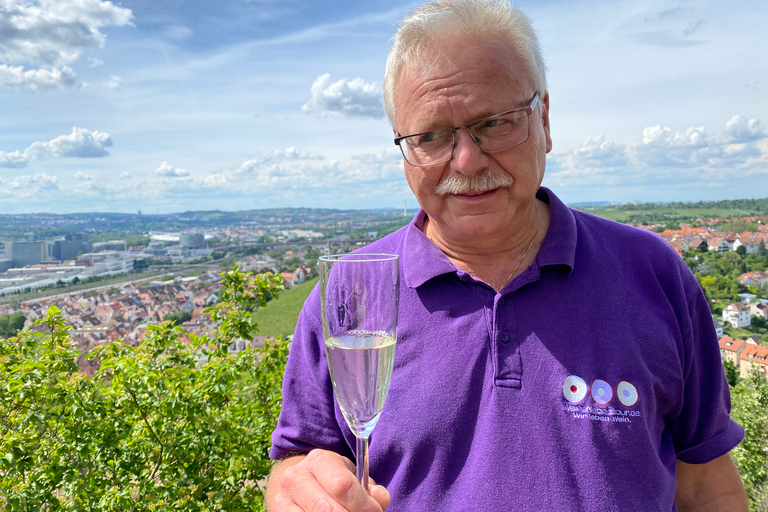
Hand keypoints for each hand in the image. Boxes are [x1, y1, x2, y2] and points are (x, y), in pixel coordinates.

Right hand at [267, 449, 390, 511]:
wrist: (299, 484)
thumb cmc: (333, 481)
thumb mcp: (352, 477)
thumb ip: (369, 489)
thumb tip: (380, 499)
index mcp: (318, 461)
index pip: (342, 486)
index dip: (364, 505)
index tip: (376, 511)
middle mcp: (295, 478)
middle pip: (328, 510)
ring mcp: (282, 500)